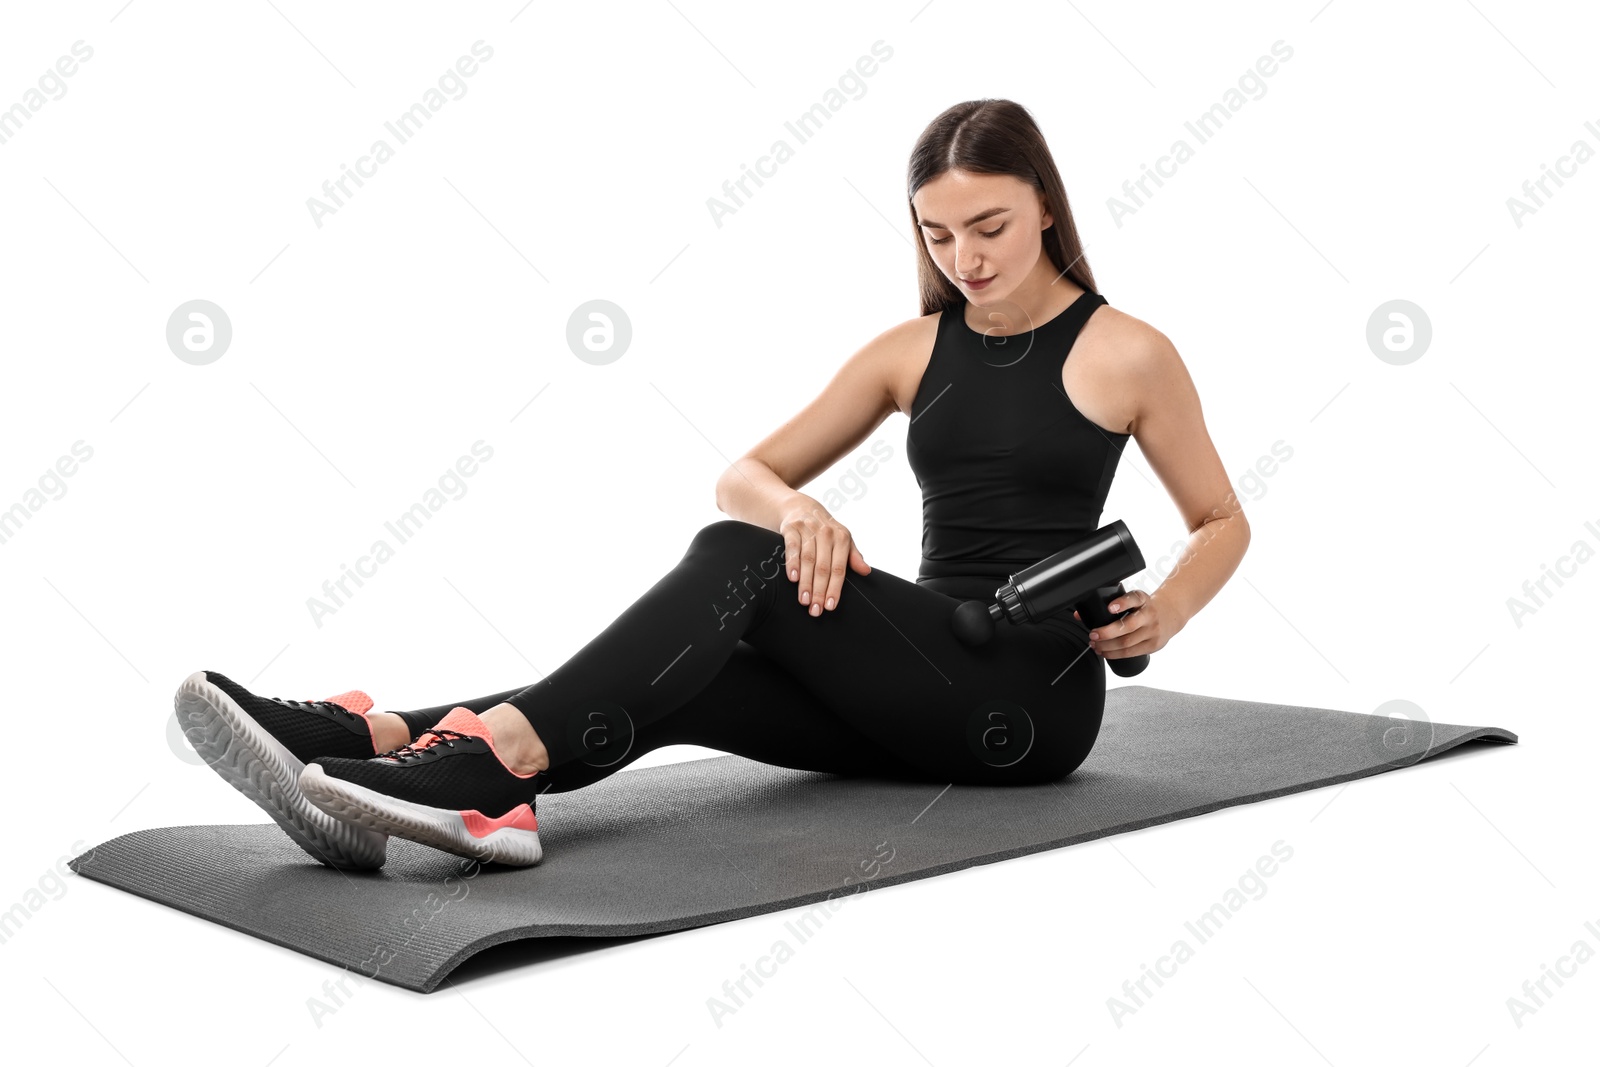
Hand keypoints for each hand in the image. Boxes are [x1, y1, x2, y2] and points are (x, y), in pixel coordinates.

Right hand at [779, 497, 870, 616]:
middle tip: (816, 610)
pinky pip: (792, 548)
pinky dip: (792, 564)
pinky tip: (793, 579)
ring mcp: (808, 529)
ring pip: (808, 560)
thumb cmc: (825, 530)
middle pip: (823, 567)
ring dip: (805, 582)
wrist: (801, 507)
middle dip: (819, 591)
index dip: (835, 589)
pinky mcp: (791, 528)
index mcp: (842, 537)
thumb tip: (866, 571)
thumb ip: (853, 556)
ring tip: (804, 600)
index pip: (839, 568)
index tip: (831, 606)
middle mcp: (826, 533)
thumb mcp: (842, 539)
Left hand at [1072, 589, 1179, 658]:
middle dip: (1107, 632)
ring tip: (1095, 645)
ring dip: (1108, 646)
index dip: (1122, 603)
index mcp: (1143, 600)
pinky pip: (1132, 652)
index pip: (1133, 598)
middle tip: (1093, 634)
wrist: (1171, 614)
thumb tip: (1078, 615)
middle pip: (1128, 625)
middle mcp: (1149, 615)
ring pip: (1128, 642)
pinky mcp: (1153, 644)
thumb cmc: (1145, 607)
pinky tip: (1105, 652)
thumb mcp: (1132, 600)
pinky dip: (1115, 654)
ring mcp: (1152, 631)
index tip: (1110, 607)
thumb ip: (1110, 605)